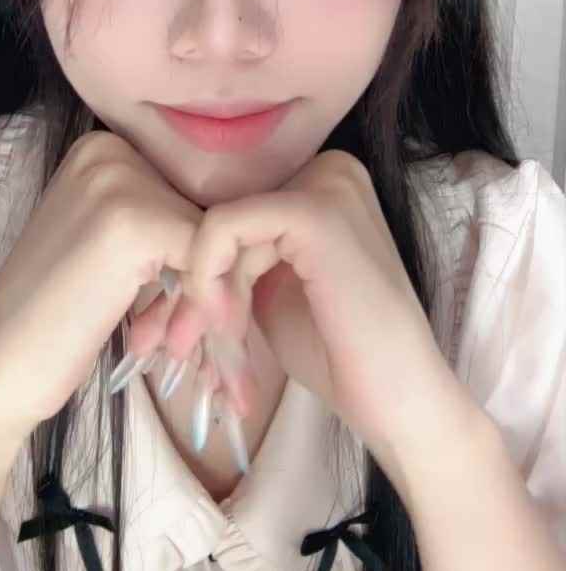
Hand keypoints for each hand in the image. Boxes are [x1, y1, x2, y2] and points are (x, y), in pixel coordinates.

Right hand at [0, 131, 203, 441]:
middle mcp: (109, 149)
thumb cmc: (54, 317)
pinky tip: (165, 343)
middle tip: (177, 332)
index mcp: (102, 146)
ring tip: (166, 341)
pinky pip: (204, 260)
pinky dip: (199, 306)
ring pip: (209, 237)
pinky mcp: (132, 221)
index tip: (184, 308)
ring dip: (201, 297)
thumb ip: (157, 221)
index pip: (187, 192)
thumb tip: (240, 229)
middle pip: (200, 211)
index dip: (195, 255)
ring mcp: (118, 180)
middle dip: (199, 277)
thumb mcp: (107, 246)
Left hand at [132, 148, 470, 473]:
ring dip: (200, 293)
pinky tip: (226, 328)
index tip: (189, 327)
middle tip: (178, 343)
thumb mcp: (273, 285)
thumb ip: (238, 254)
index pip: (237, 210)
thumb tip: (170, 241)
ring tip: (207, 348)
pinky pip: (223, 226)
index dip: (205, 269)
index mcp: (325, 180)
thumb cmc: (339, 354)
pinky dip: (208, 279)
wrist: (401, 403)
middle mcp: (330, 167)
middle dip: (196, 282)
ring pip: (217, 224)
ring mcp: (327, 184)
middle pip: (225, 214)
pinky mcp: (314, 212)